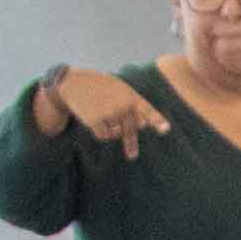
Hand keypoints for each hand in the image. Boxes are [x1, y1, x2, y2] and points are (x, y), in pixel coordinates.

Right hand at [39, 64, 170, 151]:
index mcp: (131, 96)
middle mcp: (121, 106)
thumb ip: (133, 105)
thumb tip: (141, 125)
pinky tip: (95, 120)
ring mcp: (109, 113)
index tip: (165, 129)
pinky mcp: (96, 121)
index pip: (147, 110)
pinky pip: (104, 136)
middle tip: (132, 156)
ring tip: (102, 116)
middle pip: (131, 130)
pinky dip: (101, 132)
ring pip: (117, 134)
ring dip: (111, 130)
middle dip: (131, 143)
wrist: (74, 83)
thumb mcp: (121, 89)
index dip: (157, 120)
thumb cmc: (101, 87)